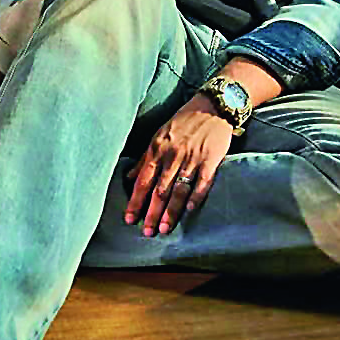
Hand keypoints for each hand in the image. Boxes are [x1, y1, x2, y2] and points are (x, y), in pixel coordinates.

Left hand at [123, 94, 233, 236]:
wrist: (212, 106)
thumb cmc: (183, 122)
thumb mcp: (159, 136)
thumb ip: (144, 158)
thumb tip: (128, 178)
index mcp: (157, 149)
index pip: (143, 180)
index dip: (136, 201)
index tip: (129, 219)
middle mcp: (173, 155)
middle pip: (160, 189)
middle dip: (152, 212)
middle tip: (147, 232)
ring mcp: (192, 157)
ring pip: (179, 189)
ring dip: (171, 211)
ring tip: (164, 228)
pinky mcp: (211, 159)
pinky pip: (202, 181)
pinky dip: (196, 196)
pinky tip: (189, 210)